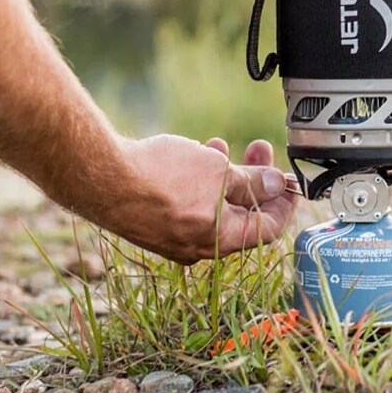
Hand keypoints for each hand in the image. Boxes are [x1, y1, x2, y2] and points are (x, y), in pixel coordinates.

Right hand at [99, 135, 297, 263]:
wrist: (103, 179)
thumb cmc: (162, 178)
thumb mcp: (218, 172)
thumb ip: (251, 180)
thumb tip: (276, 183)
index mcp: (221, 240)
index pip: (268, 229)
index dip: (283, 202)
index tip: (288, 179)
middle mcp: (199, 247)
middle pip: (240, 216)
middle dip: (254, 180)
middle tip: (260, 149)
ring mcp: (174, 238)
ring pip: (212, 208)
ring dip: (224, 176)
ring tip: (222, 145)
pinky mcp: (154, 224)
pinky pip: (187, 207)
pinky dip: (199, 184)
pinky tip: (193, 155)